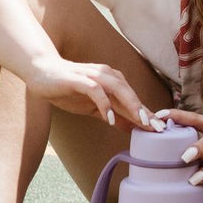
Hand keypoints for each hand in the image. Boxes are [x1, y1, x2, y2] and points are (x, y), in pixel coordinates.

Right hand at [27, 54, 161, 131]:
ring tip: (141, 121)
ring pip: (119, 89)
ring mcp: (94, 75)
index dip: (147, 113)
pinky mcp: (79, 79)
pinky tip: (109, 119)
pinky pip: (96, 90)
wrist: (41, 73)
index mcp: (113, 81)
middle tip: (157, 127)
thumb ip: (112, 115)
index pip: (133, 99)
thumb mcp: (93, 107)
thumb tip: (130, 128)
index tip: (161, 129)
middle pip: (131, 93)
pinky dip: (104, 104)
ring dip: (131, 105)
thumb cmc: (69, 89)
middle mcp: (108, 75)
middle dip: (145, 111)